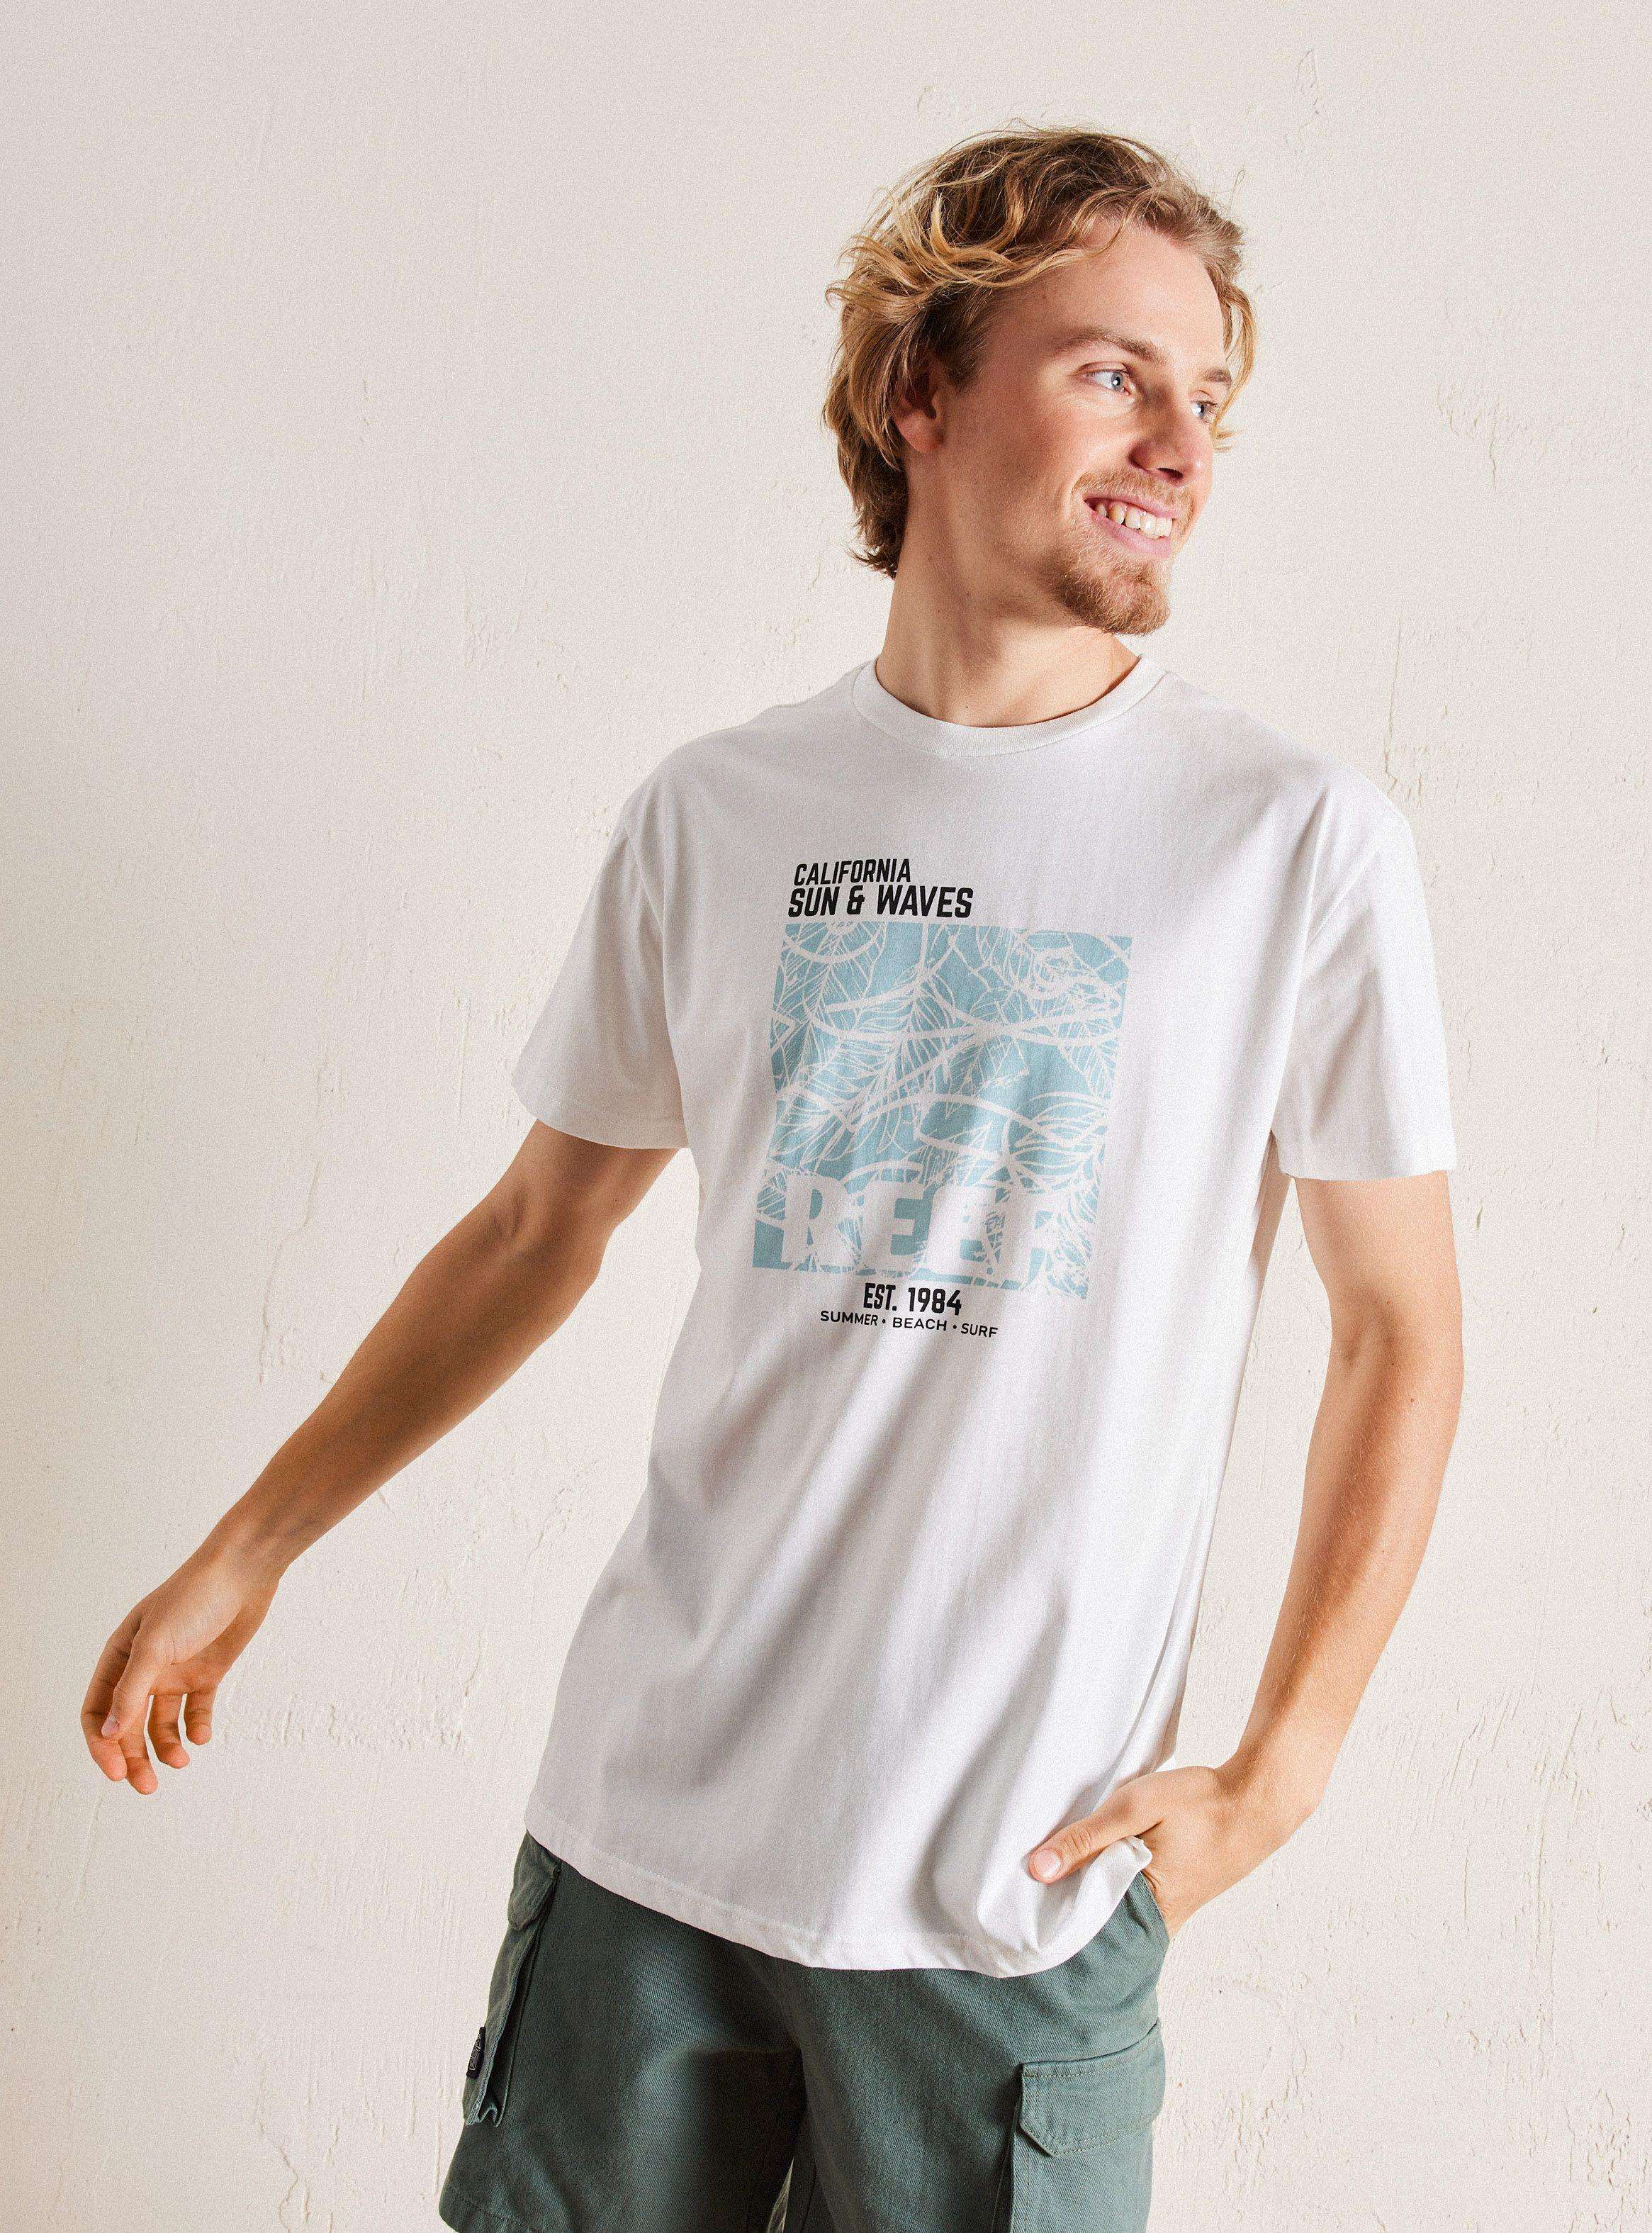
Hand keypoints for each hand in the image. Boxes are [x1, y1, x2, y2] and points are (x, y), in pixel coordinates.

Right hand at [81, 1543, 278, 1794]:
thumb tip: (109, 1735)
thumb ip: (131, 1690)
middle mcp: (144, 1668)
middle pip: (129, 1726)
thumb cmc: (193, 1599)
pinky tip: (201, 1736)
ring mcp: (176, 1671)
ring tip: (181, 1762)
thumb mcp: (155, 1645)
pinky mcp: (208, 1673)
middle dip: (134, 1758)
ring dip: (166, 1747)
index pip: (98, 1712)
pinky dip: (197, 1727)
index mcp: (120, 1657)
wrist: (243, 1573)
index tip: (116, 1773)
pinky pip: (197, 1711)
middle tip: (146, 1787)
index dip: (102, 1745)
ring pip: (162, 1723)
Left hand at [1025, 1760, 1315, 1936]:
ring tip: (1056, 1880)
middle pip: (1099, 1926)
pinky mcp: (1175, 1896)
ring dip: (1090, 1895)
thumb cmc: (1199, 1803)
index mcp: (1148, 1910)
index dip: (1052, 1918)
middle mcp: (1160, 1922)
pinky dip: (1112, 1887)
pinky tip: (1093, 1869)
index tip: (1020, 1909)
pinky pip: (1132, 1900)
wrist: (1257, 1800)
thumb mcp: (1134, 1808)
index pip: (1085, 1930)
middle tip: (1029, 1897)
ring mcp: (1170, 1912)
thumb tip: (1038, 1870)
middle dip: (1067, 1911)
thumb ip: (1086, 1838)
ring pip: (1115, 1913)